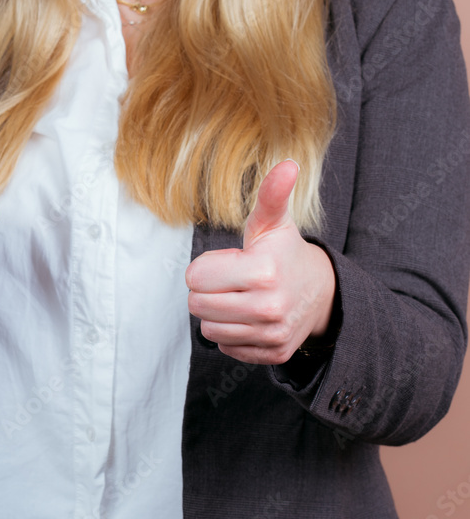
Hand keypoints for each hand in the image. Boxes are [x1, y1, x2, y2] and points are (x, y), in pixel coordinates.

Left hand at [185, 159, 336, 363]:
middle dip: (207, 290)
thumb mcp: (273, 221)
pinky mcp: (273, 353)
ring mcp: (272, 334)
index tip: (227, 261)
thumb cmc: (284, 251)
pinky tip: (248, 316)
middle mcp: (269, 307)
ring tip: (238, 297)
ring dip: (216, 313)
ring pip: (209, 330)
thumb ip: (272, 194)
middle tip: (229, 280)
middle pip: (197, 305)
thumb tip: (289, 165)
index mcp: (263, 271)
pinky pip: (227, 348)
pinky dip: (231, 333)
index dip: (205, 267)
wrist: (321, 291)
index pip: (195, 277)